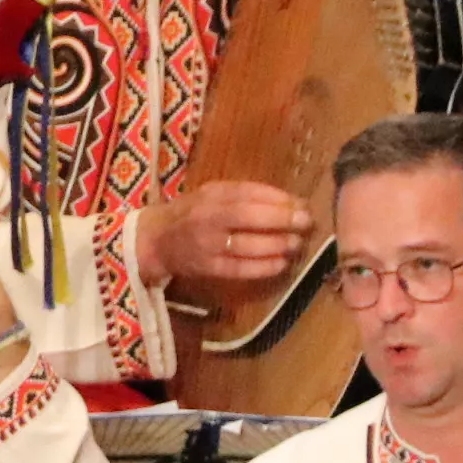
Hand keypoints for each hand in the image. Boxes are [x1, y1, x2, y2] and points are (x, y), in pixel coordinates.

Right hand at [146, 180, 316, 289]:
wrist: (156, 241)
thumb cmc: (192, 213)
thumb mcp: (213, 194)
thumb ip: (246, 195)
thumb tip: (291, 202)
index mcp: (209, 195)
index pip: (247, 193)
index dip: (277, 199)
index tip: (302, 204)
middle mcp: (206, 218)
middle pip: (247, 217)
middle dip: (281, 220)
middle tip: (307, 223)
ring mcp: (206, 245)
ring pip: (246, 245)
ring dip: (277, 245)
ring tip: (296, 244)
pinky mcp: (207, 268)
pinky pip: (239, 269)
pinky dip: (263, 267)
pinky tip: (281, 263)